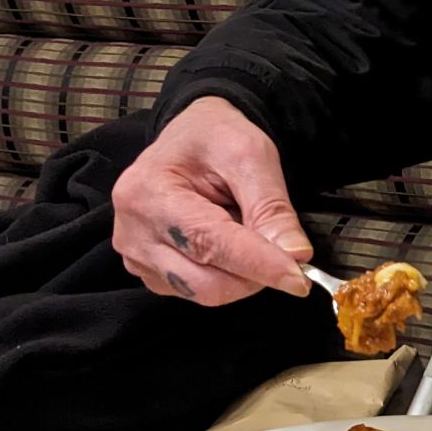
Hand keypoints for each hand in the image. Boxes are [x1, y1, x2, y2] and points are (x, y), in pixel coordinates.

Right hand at [111, 98, 312, 304]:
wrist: (192, 138)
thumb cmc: (216, 138)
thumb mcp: (251, 155)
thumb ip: (271, 208)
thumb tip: (295, 254)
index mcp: (148, 193)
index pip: (211, 244)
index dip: (259, 265)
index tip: (299, 279)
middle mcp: (132, 232)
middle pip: (206, 282)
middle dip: (255, 275)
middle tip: (283, 251)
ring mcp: (136, 256)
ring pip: (204, 292)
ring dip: (241, 275)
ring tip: (245, 232)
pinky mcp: (148, 272)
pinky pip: (194, 291)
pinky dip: (224, 275)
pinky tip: (226, 244)